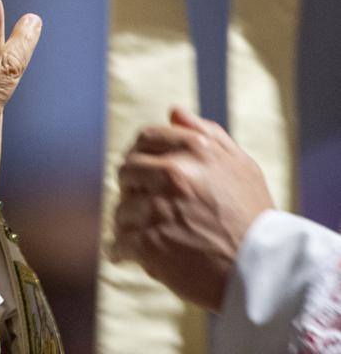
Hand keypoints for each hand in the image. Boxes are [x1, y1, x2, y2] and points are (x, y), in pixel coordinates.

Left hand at [112, 106, 274, 311]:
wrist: (266, 273)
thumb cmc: (255, 218)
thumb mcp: (242, 165)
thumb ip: (207, 133)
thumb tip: (174, 112)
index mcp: (195, 149)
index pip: (146, 138)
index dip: (140, 153)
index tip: (142, 170)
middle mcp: (174, 173)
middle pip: (127, 170)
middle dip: (131, 186)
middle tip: (141, 203)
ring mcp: (159, 208)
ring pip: (122, 208)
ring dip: (129, 222)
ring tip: (143, 233)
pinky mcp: (150, 244)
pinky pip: (119, 242)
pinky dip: (120, 250)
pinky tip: (126, 254)